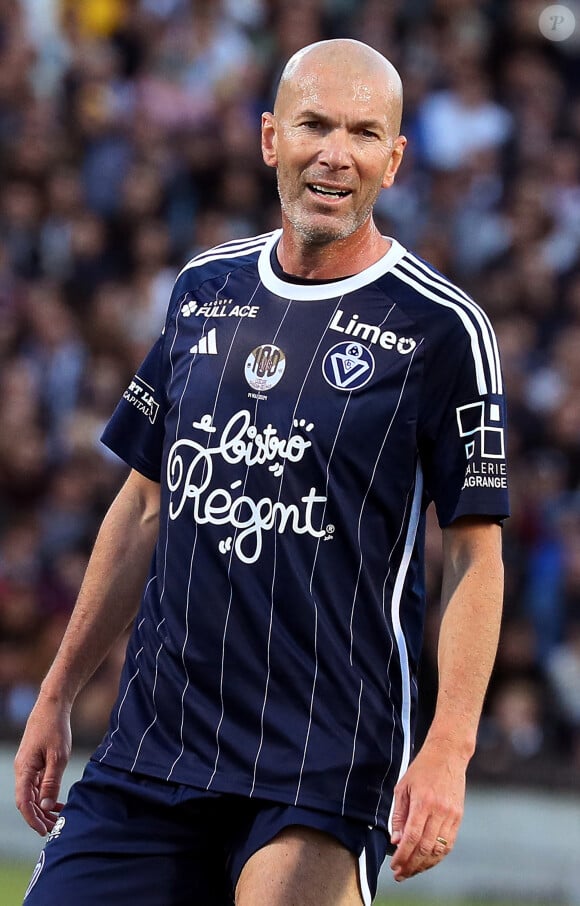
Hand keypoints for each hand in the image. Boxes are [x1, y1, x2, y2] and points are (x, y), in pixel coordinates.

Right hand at [14, 696, 71, 834]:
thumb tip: (46, 806)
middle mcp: (22, 770)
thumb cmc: (55, 728)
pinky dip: (45, 795)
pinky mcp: (34, 762)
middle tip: (55, 828)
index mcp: (24, 770)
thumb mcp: (58, 757)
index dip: (33, 819)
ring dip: (43, 807)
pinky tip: (57, 802)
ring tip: (58, 818)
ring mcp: (27, 766)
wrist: (52, 706)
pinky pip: (36, 785)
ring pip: (32, 794)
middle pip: (27, 801)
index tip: (44, 831)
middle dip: (39, 817)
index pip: (24, 802)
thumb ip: (51, 782)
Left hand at [389, 740, 465, 880]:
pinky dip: (437, 856)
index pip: (411, 837)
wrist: (448, 755)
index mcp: (422, 802)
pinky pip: (449, 844)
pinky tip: (426, 861)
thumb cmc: (421, 769)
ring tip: (411, 871)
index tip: (394, 866)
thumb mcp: (403, 787)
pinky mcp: (459, 817)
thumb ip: (399, 816)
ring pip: (438, 850)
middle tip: (400, 874)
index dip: (402, 856)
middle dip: (411, 865)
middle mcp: (439, 811)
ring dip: (424, 865)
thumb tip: (396, 841)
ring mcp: (451, 815)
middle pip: (424, 848)